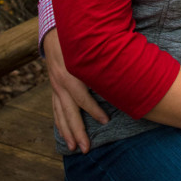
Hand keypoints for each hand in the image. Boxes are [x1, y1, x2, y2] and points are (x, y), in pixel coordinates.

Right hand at [43, 29, 108, 152]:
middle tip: (86, 148)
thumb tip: (126, 69)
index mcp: (71, 74)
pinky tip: (65, 135)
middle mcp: (61, 84)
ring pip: (61, 114)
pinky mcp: (54, 89)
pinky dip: (60, 123)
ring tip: (75, 147)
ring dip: (68, 132)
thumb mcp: (91, 48)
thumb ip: (103, 60)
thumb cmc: (79, 40)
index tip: (106, 121)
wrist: (56, 32)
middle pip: (69, 112)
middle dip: (78, 131)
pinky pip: (56, 110)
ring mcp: (56, 88)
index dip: (94, 110)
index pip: (82, 97)